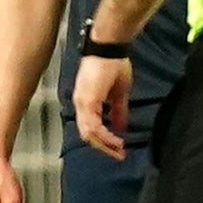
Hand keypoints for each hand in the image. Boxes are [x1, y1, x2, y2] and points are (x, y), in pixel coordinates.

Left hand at [72, 44, 133, 158]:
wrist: (110, 47)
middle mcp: (81, 103)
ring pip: (88, 133)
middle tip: (119, 155)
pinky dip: (104, 136)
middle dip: (104, 148)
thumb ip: (118, 111)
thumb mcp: (118, 92)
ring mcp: (82, 102)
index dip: (102, 141)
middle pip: (87, 135)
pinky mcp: (87, 100)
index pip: (90, 128)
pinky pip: (93, 125)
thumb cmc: (114, 63)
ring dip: (104, 145)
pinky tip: (116, 140)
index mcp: (86, 101)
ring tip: (119, 150)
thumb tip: (121, 128)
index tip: (118, 149)